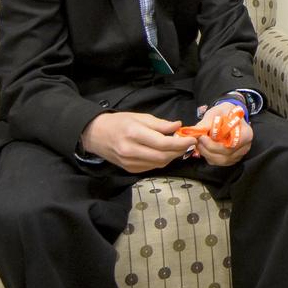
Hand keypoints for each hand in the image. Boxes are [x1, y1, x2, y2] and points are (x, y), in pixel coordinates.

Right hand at [80, 111, 194, 172]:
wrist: (95, 134)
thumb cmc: (119, 122)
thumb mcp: (139, 117)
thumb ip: (160, 124)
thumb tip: (178, 126)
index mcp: (134, 134)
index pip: (163, 143)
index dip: (180, 143)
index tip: (192, 139)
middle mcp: (131, 151)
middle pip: (163, 157)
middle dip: (179, 151)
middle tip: (188, 144)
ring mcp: (130, 162)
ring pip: (159, 164)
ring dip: (172, 157)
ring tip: (178, 147)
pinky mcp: (129, 169)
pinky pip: (151, 167)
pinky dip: (161, 161)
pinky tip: (164, 153)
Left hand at [191, 102, 253, 167]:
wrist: (228, 115)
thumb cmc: (225, 112)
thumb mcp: (217, 111)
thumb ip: (208, 122)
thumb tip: (195, 131)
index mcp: (246, 134)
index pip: (230, 146)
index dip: (214, 145)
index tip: (202, 137)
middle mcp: (245, 146)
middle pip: (225, 155)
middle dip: (208, 149)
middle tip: (197, 140)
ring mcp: (238, 154)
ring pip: (221, 161)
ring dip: (207, 154)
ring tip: (199, 143)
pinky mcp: (231, 159)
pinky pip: (219, 162)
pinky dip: (209, 157)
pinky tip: (204, 148)